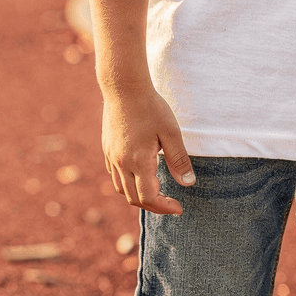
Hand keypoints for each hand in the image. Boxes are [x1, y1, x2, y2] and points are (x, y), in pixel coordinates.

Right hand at [102, 85, 194, 215]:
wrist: (124, 87)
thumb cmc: (151, 107)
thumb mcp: (171, 132)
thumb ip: (179, 160)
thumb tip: (188, 184)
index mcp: (138, 161)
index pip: (149, 197)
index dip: (165, 207)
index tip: (179, 207)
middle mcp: (121, 163)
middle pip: (134, 198)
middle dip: (154, 205)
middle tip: (171, 203)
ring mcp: (112, 156)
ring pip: (121, 189)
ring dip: (139, 195)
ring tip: (157, 190)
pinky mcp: (107, 148)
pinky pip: (115, 175)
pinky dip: (128, 182)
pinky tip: (141, 174)